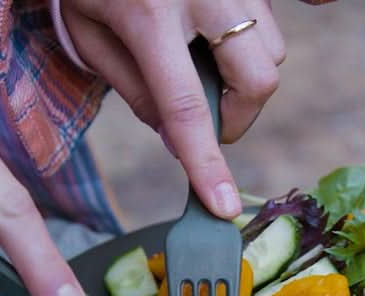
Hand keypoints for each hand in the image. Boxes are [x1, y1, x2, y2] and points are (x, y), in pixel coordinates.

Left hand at [61, 0, 285, 218]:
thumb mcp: (93, 37)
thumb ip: (137, 92)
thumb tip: (180, 141)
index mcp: (147, 14)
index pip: (186, 108)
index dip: (206, 165)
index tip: (223, 207)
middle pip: (257, 80)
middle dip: (240, 117)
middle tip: (209, 121)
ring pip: (272, 53)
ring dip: (246, 81)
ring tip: (205, 69)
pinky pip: (270, 25)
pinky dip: (250, 50)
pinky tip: (214, 38)